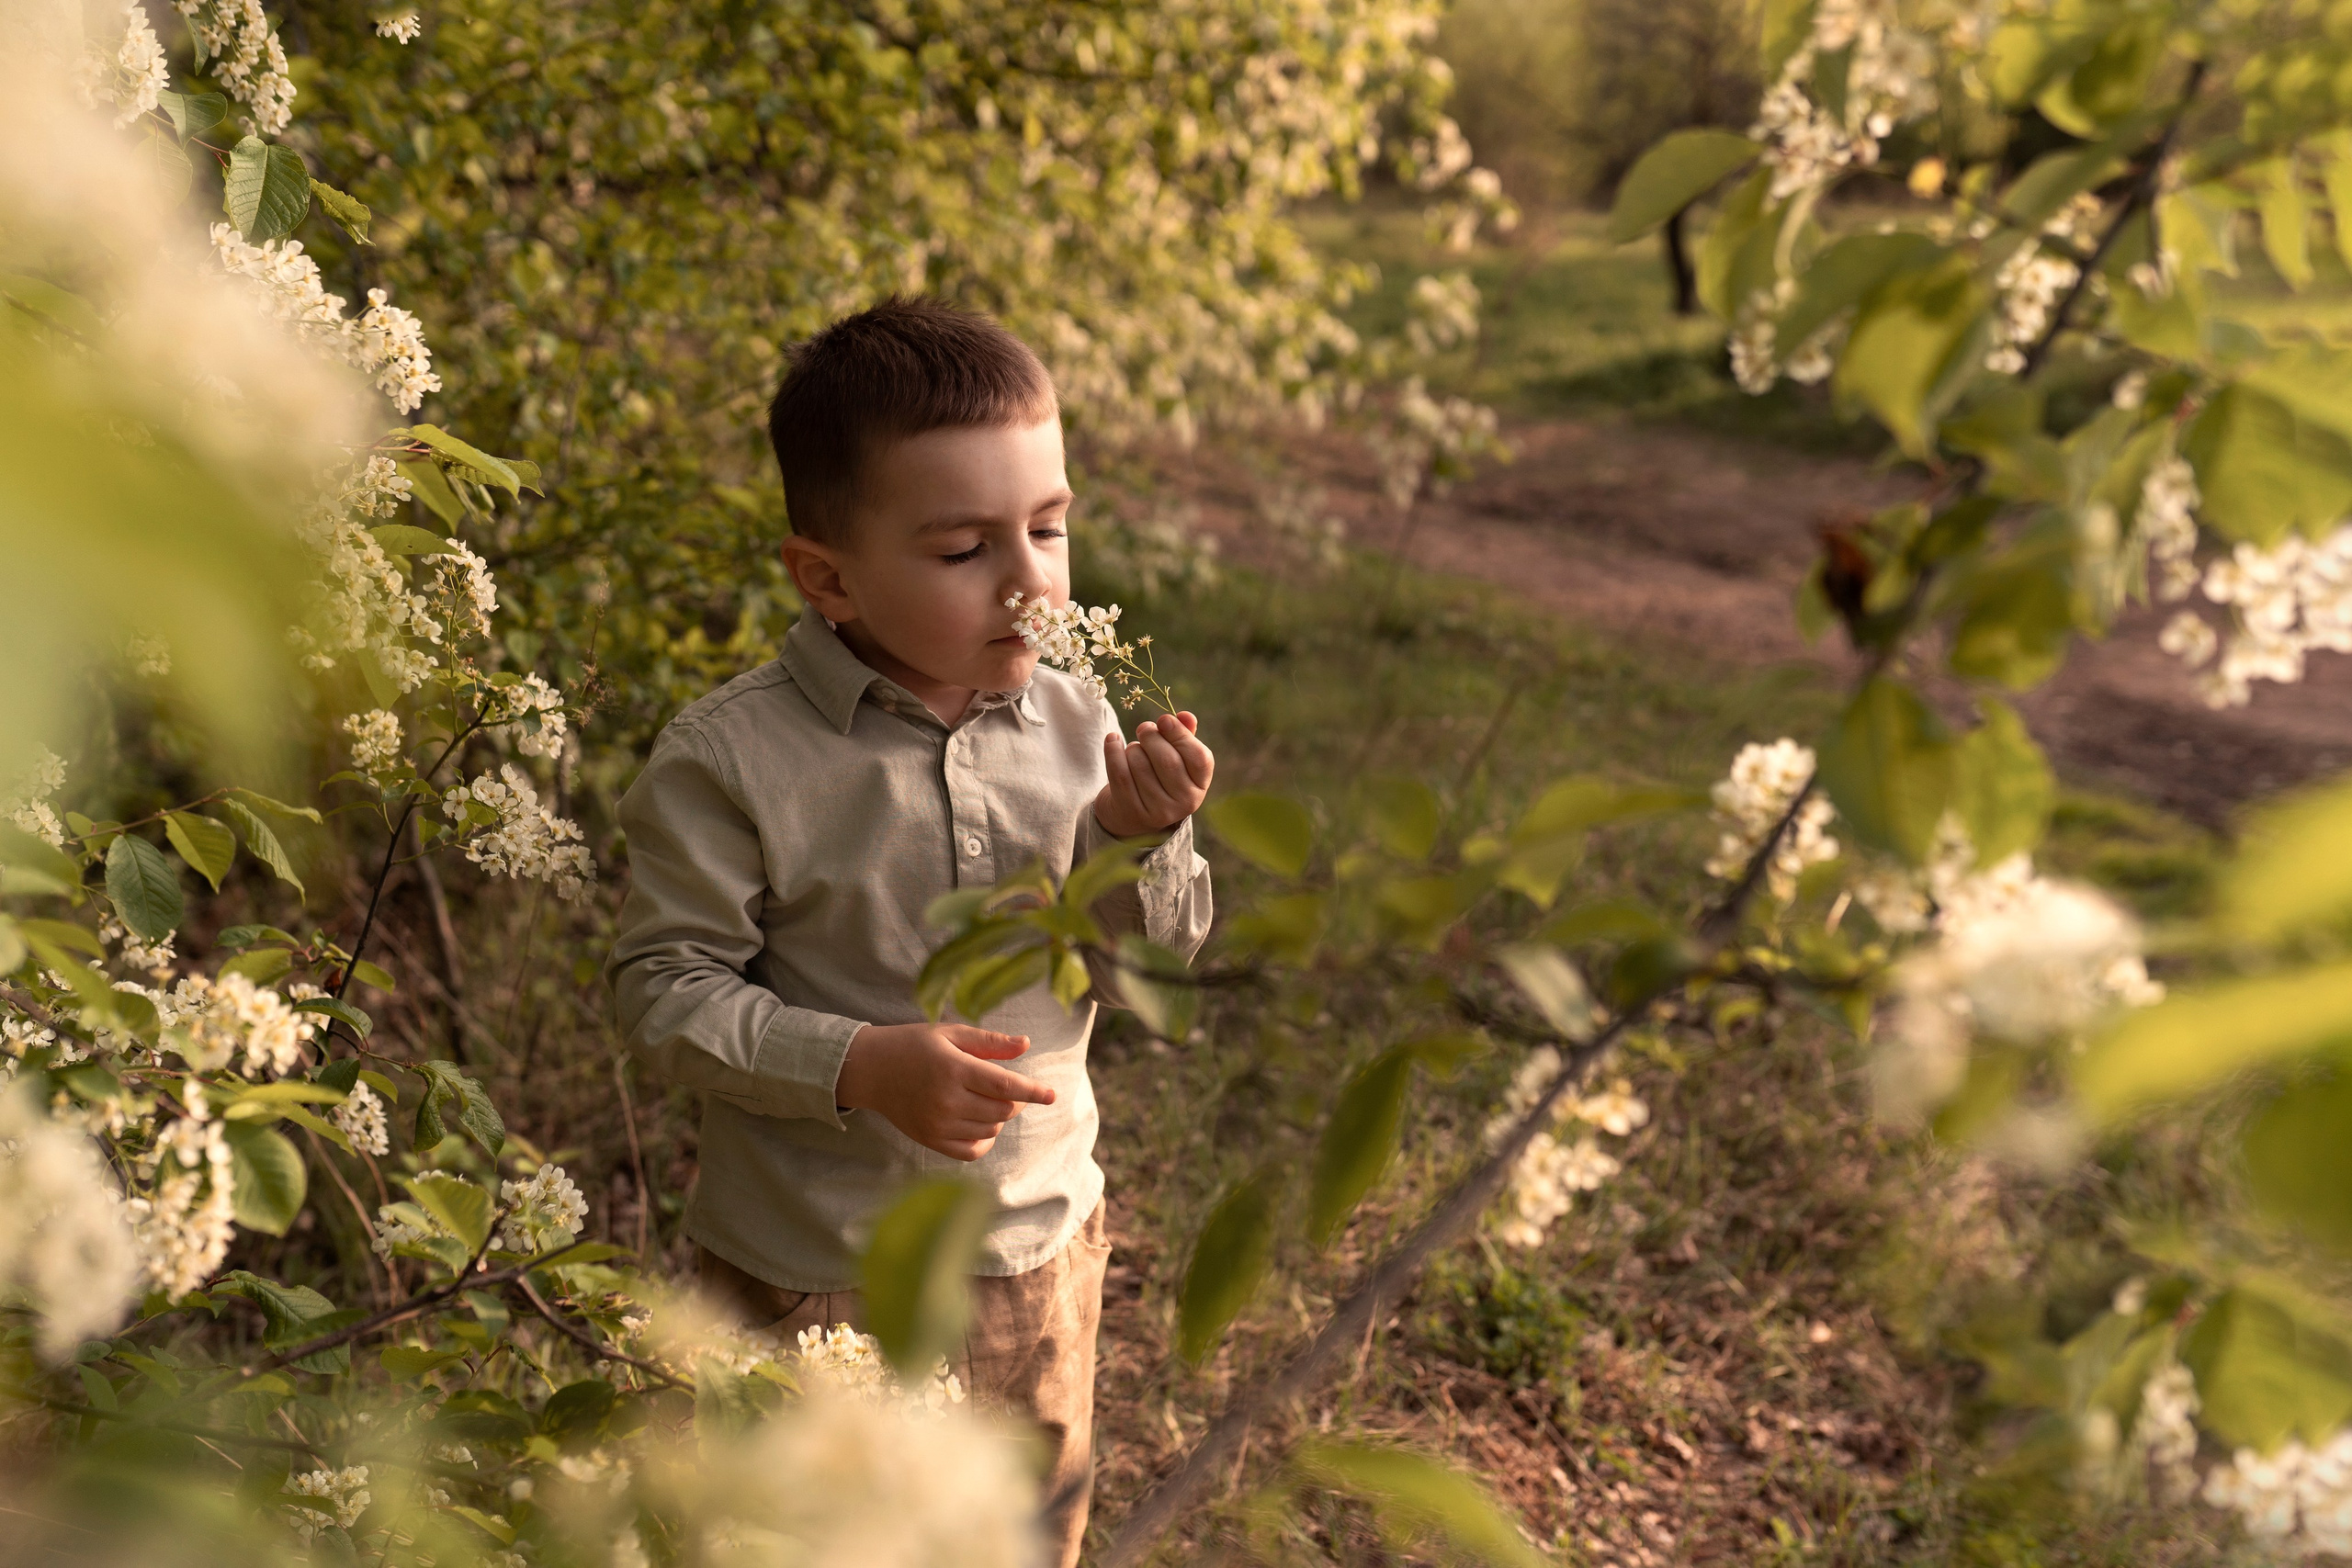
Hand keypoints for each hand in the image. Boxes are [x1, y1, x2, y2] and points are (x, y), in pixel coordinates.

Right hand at [834, 1022, 1055, 1160]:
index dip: (1034, 1092)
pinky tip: (981, 1123)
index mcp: (954, 1069)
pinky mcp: (930, 1140)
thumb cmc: (915, 1046)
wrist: (872, 1070)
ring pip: (991, 1129)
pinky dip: (985, 1140)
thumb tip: (1026, 1044)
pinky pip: (972, 1151)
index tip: (1052, 1095)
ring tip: (986, 1099)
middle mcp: (947, 1100)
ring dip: (999, 1117)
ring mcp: (938, 1124)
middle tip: (1008, 1087)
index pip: (1006, 1086)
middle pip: (1002, 1110)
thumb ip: (990, 1042)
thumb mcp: (951, 1034)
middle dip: (1016, 1101)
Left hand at [1094, 711, 1214, 837]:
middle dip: (1152, 736)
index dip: (1181, 734)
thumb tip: (1186, 716)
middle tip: (1144, 728)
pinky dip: (1113, 751)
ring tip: (1133, 748)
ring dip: (1133, 748)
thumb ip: (1184, 736)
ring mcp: (1158, 811)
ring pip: (1140, 765)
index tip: (1164, 720)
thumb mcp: (1176, 759)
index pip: (1199, 757)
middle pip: (1167, 760)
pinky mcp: (1131, 812)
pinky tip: (1112, 740)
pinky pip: (1119, 774)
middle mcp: (1185, 802)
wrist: (1131, 815)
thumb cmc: (1158, 777)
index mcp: (1200, 785)